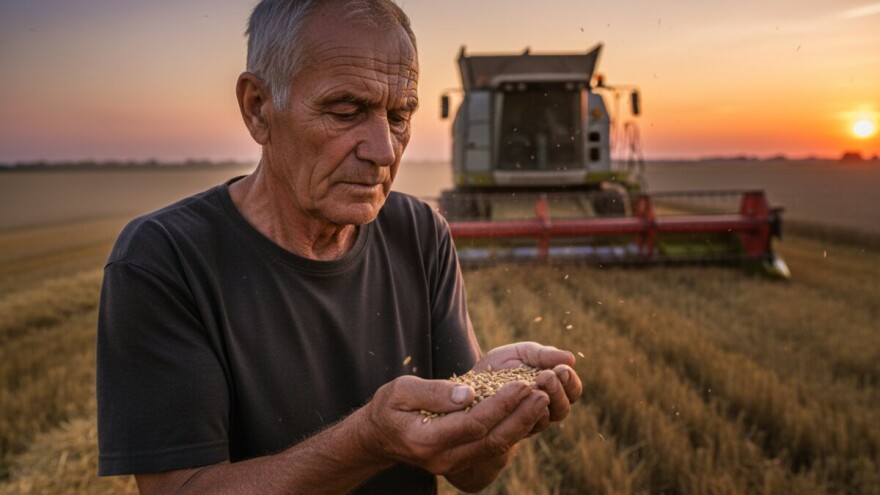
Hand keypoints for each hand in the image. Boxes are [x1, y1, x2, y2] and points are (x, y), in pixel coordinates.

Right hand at [358, 374, 548, 477]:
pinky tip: (527, 411)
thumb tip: (468, 393)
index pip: (472, 424)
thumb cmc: (389, 408)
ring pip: (495, 448)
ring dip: (522, 424)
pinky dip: (512, 430)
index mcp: (427, 440)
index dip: (500, 405)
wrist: (378, 438)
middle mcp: (443, 458)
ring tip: (542, 400)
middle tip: (544, 394)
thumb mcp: (401, 391)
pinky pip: (491, 448)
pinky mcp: (461, 460)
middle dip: (521, 417)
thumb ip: (433, 392)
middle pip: (491, 440)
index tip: (521, 385)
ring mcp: (453, 463)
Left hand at [475, 342, 582, 431]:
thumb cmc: (500, 365)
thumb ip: (544, 355)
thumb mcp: (522, 353)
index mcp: (552, 389)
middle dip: (558, 391)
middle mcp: (544, 409)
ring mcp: (528, 421)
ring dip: (542, 401)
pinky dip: (522, 413)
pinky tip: (519, 400)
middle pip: (563, 408)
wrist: (469, 381)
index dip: (570, 381)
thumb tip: (571, 358)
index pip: (572, 390)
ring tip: (535, 384)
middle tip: (547, 376)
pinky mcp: (511, 431)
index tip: (561, 369)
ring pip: (546, 419)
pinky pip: (522, 426)